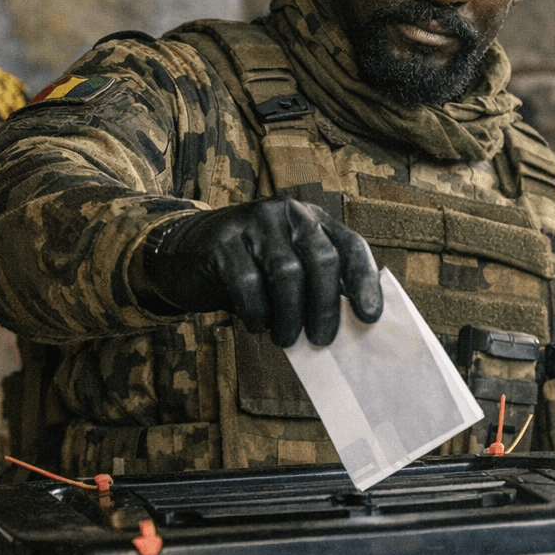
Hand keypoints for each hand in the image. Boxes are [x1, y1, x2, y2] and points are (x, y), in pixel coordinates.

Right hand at [143, 197, 381, 346]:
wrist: (185, 255)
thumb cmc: (249, 270)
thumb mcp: (286, 268)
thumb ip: (316, 285)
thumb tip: (350, 325)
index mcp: (312, 219)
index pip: (349, 246)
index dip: (364, 282)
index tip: (370, 317)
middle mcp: (286, 213)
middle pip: (320, 259)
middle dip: (325, 306)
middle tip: (323, 340)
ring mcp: (253, 223)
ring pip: (286, 273)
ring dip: (290, 315)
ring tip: (287, 339)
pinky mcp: (222, 241)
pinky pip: (247, 282)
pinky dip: (257, 312)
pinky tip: (257, 325)